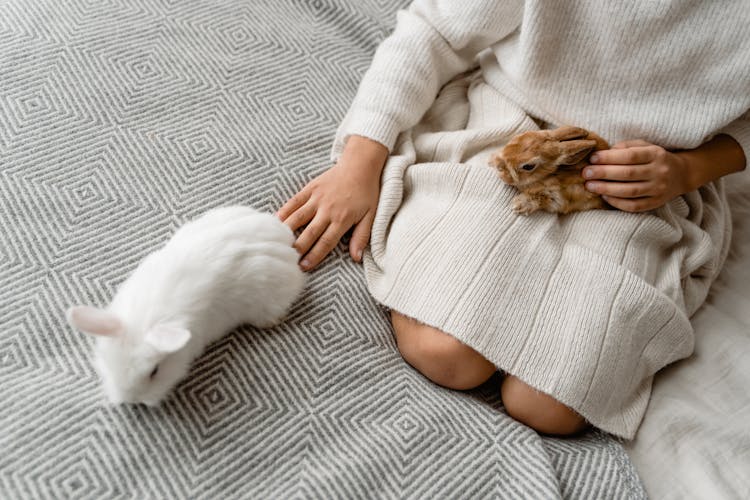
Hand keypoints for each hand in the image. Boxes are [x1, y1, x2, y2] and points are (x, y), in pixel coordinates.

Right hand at [277, 135, 387, 270]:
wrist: (360, 165)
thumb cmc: (366, 193)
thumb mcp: (370, 216)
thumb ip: (362, 237)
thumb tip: (357, 257)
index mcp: (342, 219)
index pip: (326, 242)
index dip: (314, 255)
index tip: (304, 266)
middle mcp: (327, 210)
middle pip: (309, 233)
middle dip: (298, 248)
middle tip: (288, 260)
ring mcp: (317, 198)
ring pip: (298, 217)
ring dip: (287, 231)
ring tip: (278, 243)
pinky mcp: (310, 188)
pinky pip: (294, 201)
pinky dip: (284, 211)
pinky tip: (276, 221)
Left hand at [582, 140, 689, 211]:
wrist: (681, 175)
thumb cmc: (654, 158)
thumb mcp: (644, 146)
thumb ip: (626, 147)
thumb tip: (604, 154)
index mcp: (656, 154)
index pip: (631, 156)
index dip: (610, 157)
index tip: (593, 158)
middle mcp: (659, 172)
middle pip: (628, 173)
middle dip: (604, 173)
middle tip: (586, 173)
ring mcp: (659, 189)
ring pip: (630, 191)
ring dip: (607, 189)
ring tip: (590, 186)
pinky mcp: (656, 203)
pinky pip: (634, 206)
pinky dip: (617, 202)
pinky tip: (604, 197)